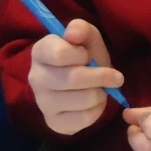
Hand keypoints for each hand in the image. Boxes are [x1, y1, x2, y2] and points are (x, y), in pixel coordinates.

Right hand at [28, 21, 124, 135]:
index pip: (60, 54)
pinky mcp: (54, 122)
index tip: (87, 56)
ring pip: (83, 99)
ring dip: (101, 93)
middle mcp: (35, 78)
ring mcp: (42, 103)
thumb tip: (73, 35)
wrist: (78, 83)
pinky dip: (98, 110)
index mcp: (39, 51)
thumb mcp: (85, 37)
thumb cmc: (81, 56)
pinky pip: (85, 118)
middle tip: (114, 76)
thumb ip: (80, 28)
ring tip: (101, 88)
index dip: (82, 55)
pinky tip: (95, 103)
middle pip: (75, 78)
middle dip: (101, 76)